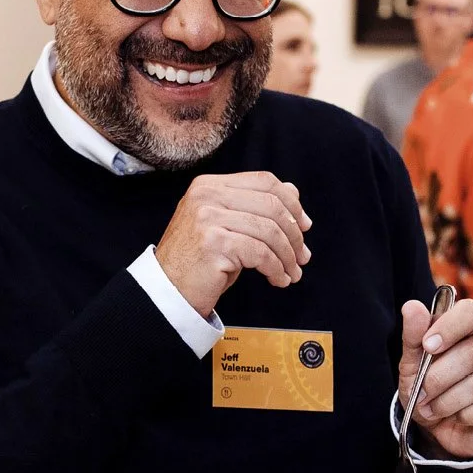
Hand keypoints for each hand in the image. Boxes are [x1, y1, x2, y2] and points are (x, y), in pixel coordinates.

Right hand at [156, 172, 311, 317]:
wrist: (168, 291)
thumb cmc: (198, 261)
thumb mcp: (227, 226)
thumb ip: (254, 207)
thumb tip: (293, 191)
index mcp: (209, 185)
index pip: (264, 181)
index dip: (291, 202)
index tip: (304, 225)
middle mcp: (206, 196)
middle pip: (271, 205)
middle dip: (294, 234)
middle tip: (302, 256)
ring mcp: (207, 218)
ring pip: (269, 231)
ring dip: (287, 256)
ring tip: (292, 273)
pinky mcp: (213, 243)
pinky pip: (260, 254)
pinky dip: (276, 269)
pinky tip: (278, 279)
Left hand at [399, 297, 472, 458]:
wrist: (438, 431)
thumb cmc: (427, 391)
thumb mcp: (412, 366)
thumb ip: (412, 337)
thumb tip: (411, 306)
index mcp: (468, 329)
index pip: (470, 311)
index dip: (450, 326)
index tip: (428, 346)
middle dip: (440, 376)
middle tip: (421, 394)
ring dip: (448, 400)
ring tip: (431, 409)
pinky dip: (467, 414)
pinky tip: (458, 417)